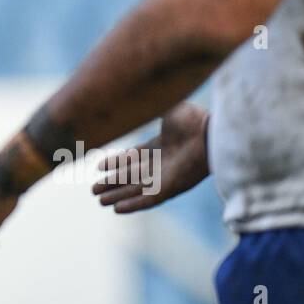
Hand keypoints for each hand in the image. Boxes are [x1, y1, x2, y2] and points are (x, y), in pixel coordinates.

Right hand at [92, 102, 209, 212]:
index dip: (115, 163)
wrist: (209, 134)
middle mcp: (160, 164)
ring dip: (118, 196)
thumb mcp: (165, 110)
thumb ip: (150, 109)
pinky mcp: (170, 188)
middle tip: (94, 189)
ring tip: (99, 201)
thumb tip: (134, 94)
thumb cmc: (192, 120)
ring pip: (135, 190)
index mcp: (159, 146)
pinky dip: (132, 205)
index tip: (98, 167)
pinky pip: (147, 200)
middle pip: (131, 177)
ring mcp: (165, 177)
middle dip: (113, 183)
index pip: (132, 158)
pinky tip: (117, 209)